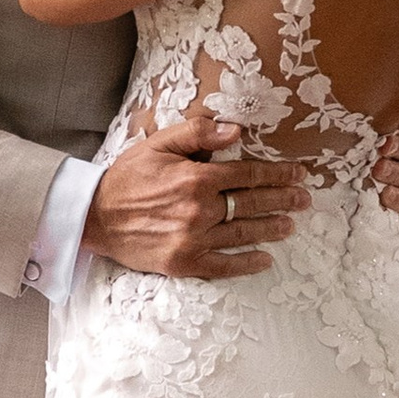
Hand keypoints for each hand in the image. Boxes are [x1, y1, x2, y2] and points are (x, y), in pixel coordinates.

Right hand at [83, 103, 312, 277]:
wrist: (94, 216)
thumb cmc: (127, 178)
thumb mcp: (159, 144)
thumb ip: (198, 134)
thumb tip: (236, 131)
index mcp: (197, 178)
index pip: (248, 174)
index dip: (277, 173)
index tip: (298, 174)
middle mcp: (200, 210)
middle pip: (252, 203)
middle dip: (283, 199)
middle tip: (304, 199)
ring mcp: (194, 239)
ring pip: (243, 233)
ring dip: (271, 228)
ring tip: (291, 225)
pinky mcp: (184, 263)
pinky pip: (224, 266)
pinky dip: (247, 263)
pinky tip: (265, 260)